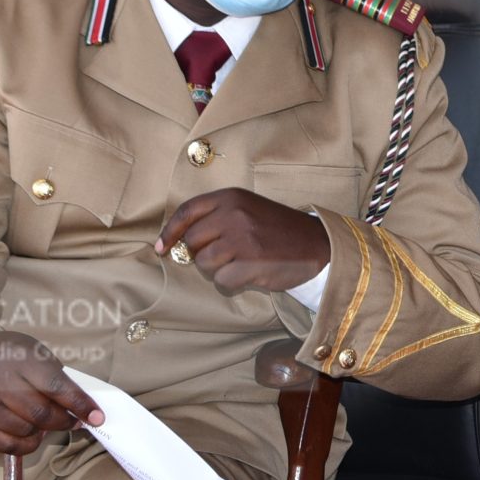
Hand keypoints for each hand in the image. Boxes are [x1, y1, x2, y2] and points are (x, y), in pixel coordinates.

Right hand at [0, 329, 104, 455]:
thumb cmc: (3, 354)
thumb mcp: (31, 352)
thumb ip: (54, 376)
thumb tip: (81, 405)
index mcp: (19, 360)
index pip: (56, 387)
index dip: (80, 405)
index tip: (97, 417)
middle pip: (43, 415)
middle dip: (65, 421)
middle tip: (72, 420)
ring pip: (27, 431)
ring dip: (42, 431)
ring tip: (41, 419)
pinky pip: (9, 446)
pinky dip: (26, 444)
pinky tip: (28, 432)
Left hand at [156, 190, 331, 296]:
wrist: (318, 244)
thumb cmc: (278, 229)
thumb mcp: (248, 208)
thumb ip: (217, 216)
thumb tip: (179, 241)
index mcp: (231, 197)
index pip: (186, 212)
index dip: (169, 232)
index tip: (161, 248)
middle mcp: (233, 214)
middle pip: (192, 241)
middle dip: (201, 254)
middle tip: (223, 256)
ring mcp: (241, 239)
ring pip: (204, 263)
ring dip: (217, 269)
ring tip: (241, 263)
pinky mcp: (250, 263)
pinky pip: (222, 280)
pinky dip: (231, 282)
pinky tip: (248, 275)